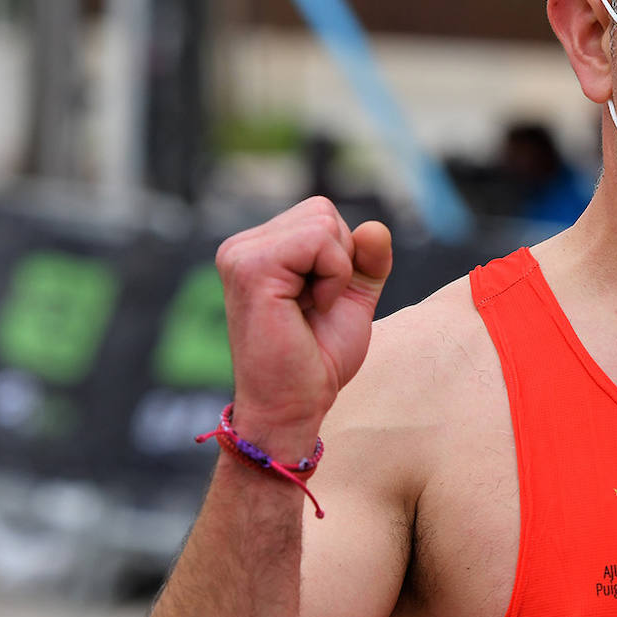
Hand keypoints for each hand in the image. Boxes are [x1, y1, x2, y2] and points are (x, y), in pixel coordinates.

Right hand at [215, 197, 392, 455]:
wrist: (295, 404)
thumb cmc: (318, 358)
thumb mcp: (353, 298)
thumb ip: (367, 259)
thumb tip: (375, 227)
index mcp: (259, 249)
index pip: (322, 215)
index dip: (342, 258)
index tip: (320, 301)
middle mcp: (242, 246)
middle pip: (323, 212)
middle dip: (340, 261)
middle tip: (315, 306)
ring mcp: (240, 253)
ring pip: (323, 222)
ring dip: (336, 271)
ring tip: (310, 308)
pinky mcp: (250, 267)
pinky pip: (319, 241)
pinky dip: (332, 277)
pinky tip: (308, 308)